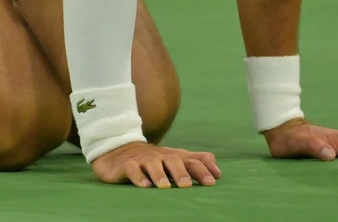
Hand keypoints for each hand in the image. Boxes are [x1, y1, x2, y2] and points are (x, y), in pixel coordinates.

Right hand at [91, 141, 220, 187]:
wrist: (119, 151)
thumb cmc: (154, 160)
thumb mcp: (176, 159)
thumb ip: (196, 162)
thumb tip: (218, 172)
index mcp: (174, 156)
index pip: (191, 160)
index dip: (202, 169)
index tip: (212, 182)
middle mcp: (160, 157)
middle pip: (172, 160)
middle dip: (180, 172)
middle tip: (187, 185)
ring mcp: (142, 160)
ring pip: (152, 164)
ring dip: (159, 174)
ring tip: (165, 186)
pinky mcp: (126, 164)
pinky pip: (131, 168)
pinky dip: (138, 176)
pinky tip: (144, 185)